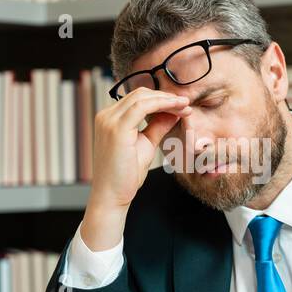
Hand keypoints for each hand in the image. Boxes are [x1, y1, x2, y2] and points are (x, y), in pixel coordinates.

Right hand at [82, 88, 190, 248]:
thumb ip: (157, 127)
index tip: (181, 105)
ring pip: (141, 97)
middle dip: (166, 97)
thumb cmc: (126, 175)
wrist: (112, 196)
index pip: (137, 99)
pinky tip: (177, 110)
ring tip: (185, 107)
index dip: (161, 99)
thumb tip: (174, 113)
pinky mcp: (116, 128)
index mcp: (110, 119)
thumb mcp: (146, 144)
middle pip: (139, 94)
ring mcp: (108, 121)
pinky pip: (142, 107)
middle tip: (186, 104)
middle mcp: (105, 116)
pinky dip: (162, 105)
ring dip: (167, 100)